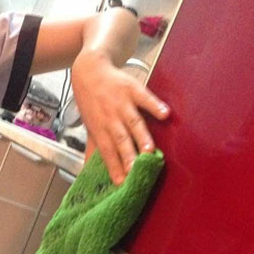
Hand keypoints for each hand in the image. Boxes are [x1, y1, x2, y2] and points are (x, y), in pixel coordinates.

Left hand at [72, 55, 169, 184]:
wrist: (90, 70)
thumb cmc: (92, 102)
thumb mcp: (90, 125)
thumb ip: (93, 148)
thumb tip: (88, 170)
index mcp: (100, 129)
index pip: (107, 151)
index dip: (114, 167)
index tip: (121, 183)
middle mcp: (110, 117)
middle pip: (120, 139)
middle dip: (128, 156)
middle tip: (135, 171)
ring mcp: (122, 103)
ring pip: (133, 122)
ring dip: (141, 135)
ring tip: (149, 150)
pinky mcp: (132, 89)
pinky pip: (145, 97)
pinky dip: (155, 105)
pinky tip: (165, 115)